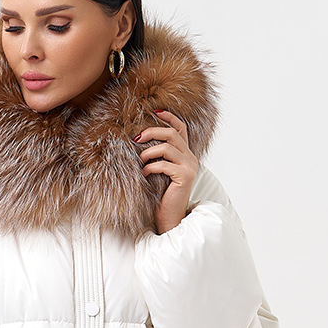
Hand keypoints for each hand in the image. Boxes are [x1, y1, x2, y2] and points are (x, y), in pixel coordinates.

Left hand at [134, 109, 198, 233]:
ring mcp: (189, 167)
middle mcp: (190, 158)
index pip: (180, 128)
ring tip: (140, 160)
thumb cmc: (161, 196)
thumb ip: (157, 156)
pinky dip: (151, 167)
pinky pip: (164, 164)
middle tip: (137, 137)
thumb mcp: (159, 171)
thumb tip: (139, 139)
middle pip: (172, 134)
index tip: (155, 110)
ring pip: (168, 147)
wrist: (169, 217)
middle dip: (153, 131)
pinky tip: (144, 173)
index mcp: (185, 154)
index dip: (169, 117)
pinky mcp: (185, 177)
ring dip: (149, 152)